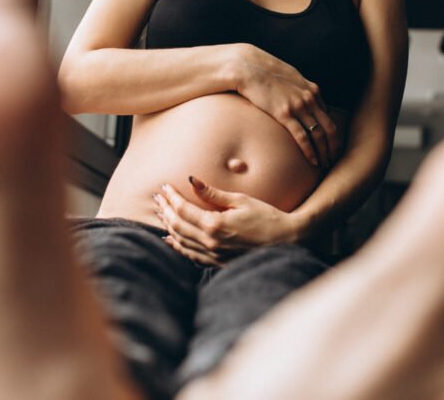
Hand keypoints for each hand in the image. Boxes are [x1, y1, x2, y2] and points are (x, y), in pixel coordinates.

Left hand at [153, 177, 300, 265]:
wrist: (286, 240)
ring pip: (181, 241)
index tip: (164, 187)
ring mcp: (213, 255)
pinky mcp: (217, 262)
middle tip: (158, 197)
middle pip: (177, 225)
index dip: (171, 198)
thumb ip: (214, 193)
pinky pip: (190, 255)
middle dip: (165, 210)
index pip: (183, 210)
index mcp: (215, 225)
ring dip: (168, 225)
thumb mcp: (240, 200)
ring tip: (160, 212)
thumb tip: (193, 181)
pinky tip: (170, 238)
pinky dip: (178, 245)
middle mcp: (210, 243)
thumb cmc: (266, 217)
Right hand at [232, 44, 340, 167]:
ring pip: (319, 135)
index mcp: (313, 91)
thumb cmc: (266, 75)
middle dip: (334, 147)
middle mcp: (310, 99)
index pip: (329, 117)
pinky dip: (310, 151)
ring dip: (324, 153)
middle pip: (330, 128)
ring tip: (325, 165)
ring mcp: (298, 106)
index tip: (331, 146)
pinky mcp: (284, 113)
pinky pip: (302, 137)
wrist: (249, 69)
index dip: (333, 134)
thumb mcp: (290, 80)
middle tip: (333, 160)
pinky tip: (312, 161)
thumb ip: (300, 91)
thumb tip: (303, 103)